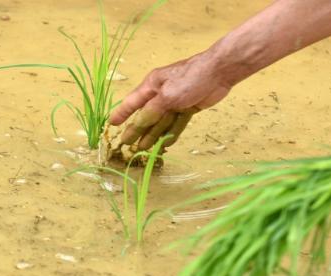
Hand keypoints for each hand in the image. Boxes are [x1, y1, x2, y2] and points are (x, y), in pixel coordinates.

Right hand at [109, 50, 232, 149]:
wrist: (219, 72)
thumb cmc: (189, 78)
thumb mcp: (167, 96)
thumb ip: (152, 112)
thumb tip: (138, 125)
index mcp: (151, 86)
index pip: (132, 102)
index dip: (121, 114)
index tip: (111, 125)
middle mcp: (161, 94)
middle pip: (146, 115)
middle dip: (137, 130)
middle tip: (127, 145)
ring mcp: (175, 101)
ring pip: (161, 121)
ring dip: (153, 135)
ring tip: (144, 149)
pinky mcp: (188, 107)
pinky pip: (176, 123)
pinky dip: (171, 133)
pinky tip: (166, 144)